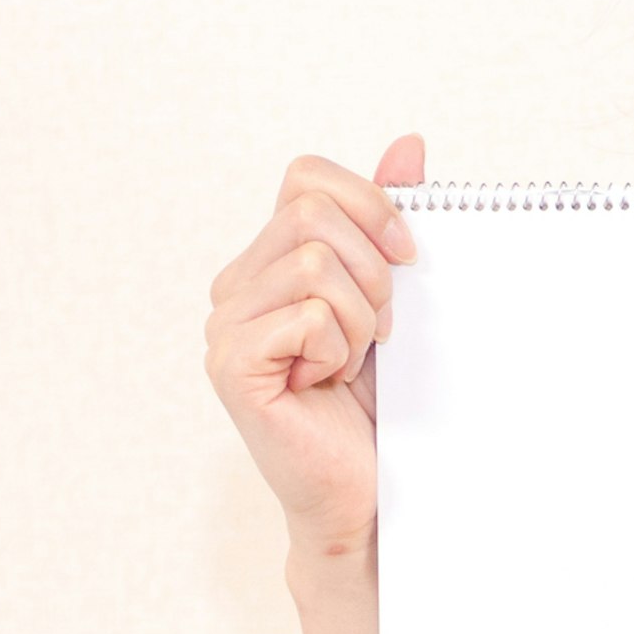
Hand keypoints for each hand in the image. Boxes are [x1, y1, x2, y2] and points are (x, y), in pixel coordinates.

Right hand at [204, 135, 424, 559]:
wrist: (365, 490)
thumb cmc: (374, 402)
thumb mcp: (392, 295)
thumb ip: (389, 219)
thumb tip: (408, 143)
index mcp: (267, 260)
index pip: (307, 177)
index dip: (368, 203)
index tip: (407, 257)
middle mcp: (235, 285)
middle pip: (313, 212)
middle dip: (373, 269)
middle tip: (378, 332)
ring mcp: (224, 325)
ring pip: (314, 263)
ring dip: (360, 317)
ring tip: (350, 362)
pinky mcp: (231, 365)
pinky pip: (307, 315)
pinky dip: (339, 348)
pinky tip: (325, 383)